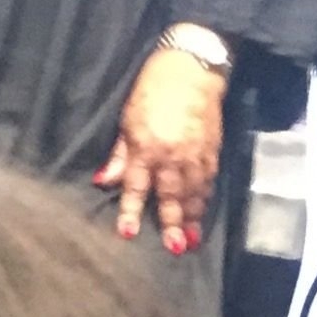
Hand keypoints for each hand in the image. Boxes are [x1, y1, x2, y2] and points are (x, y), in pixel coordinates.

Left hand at [93, 45, 225, 254]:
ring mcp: (195, 155)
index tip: (127, 234)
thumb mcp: (128, 118)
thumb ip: (120, 154)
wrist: (191, 68)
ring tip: (191, 241)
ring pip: (193, 193)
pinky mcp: (212, 151)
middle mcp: (171, 155)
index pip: (136, 186)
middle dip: (171, 223)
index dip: (131, 210)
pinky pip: (208, 182)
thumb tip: (104, 181)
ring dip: (191, 218)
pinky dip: (204, 200)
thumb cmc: (153, 89)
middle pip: (170, 196)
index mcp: (146, 146)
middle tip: (174, 248)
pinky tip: (201, 213)